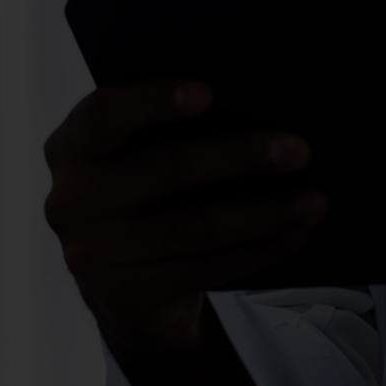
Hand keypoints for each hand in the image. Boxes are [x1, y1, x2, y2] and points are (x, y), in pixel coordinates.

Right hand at [42, 79, 326, 357]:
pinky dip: (258, 250)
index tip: (208, 90)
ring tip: (315, 201)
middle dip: (238, 157)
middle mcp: (70, 200)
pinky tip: (296, 234)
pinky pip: (204, 269)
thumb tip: (261, 106)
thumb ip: (170, 132)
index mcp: (71, 147)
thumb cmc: (150, 196)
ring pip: (192, 226)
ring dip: (263, 212)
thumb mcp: (139, 158)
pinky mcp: (125, 295)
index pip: (102, 114)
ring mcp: (92, 253)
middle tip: (299, 150)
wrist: (127, 284)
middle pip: (163, 169)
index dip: (152, 101)